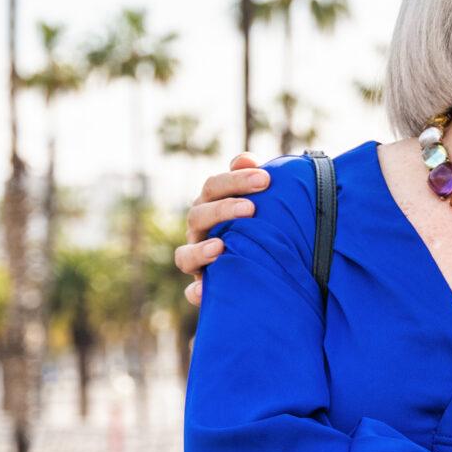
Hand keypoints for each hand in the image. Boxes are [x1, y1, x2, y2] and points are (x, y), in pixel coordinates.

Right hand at [175, 155, 268, 305]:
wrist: (266, 264)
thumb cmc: (260, 223)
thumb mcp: (259, 199)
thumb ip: (251, 177)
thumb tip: (246, 159)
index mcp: (210, 205)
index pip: (213, 187)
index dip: (235, 180)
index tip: (265, 178)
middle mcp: (199, 230)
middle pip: (198, 214)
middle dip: (223, 209)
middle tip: (251, 209)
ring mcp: (197, 259)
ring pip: (185, 254)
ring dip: (200, 250)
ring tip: (220, 246)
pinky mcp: (203, 287)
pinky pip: (192, 292)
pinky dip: (195, 292)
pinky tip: (204, 291)